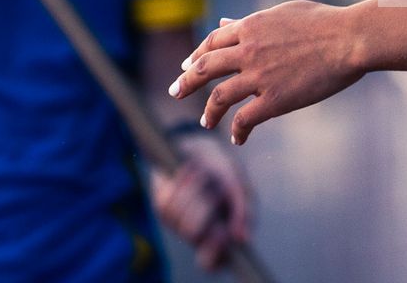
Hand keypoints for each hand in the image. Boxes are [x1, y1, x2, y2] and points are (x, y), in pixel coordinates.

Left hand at [149, 132, 250, 271]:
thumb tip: (243, 240)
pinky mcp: (162, 208)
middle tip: (212, 190)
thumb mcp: (239, 185)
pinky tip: (185, 174)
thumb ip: (244, 211)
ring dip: (193, 190)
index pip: (212, 263)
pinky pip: (165, 203)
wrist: (197, 143)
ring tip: (202, 176)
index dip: (215, 250)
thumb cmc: (223, 167)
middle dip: (204, 206)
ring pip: (179, 216)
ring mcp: (178, 223)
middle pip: (194, 232)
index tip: (222, 232)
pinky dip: (178, 184)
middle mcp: (198, 234)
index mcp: (221, 235)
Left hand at [168, 1, 364, 144]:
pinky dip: (237, 131)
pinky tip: (237, 138)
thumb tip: (226, 21)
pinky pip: (245, 120)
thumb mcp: (282, 13)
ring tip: (206, 122)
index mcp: (250, 27)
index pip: (212, 42)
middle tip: (175, 92)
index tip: (187, 67)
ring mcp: (259, 76)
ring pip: (219, 97)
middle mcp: (248, 50)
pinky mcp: (274, 100)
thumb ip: (251, 21)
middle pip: (205, 68)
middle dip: (186, 82)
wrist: (349, 38)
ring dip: (209, 112)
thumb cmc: (324, 22)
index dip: (197, 56)